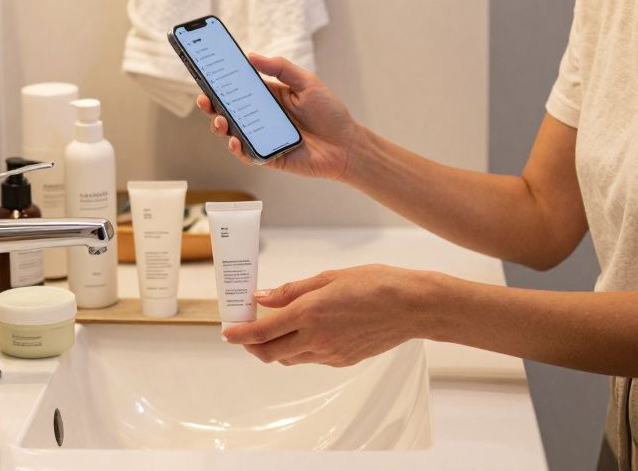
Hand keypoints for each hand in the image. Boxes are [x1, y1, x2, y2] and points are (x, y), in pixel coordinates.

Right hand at [196, 54, 363, 180]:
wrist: (346, 146)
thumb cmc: (330, 113)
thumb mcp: (307, 82)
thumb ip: (280, 68)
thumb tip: (251, 56)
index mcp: (268, 97)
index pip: (239, 88)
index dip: (221, 83)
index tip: (206, 74)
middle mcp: (262, 117)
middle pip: (229, 111)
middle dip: (212, 105)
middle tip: (204, 99)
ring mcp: (263, 137)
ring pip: (233, 132)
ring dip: (221, 126)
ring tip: (219, 121)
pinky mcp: (267, 157)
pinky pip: (246, 154)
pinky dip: (237, 148)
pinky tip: (235, 140)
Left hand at [221, 265, 436, 366]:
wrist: (411, 307)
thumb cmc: (375, 284)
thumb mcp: (329, 277)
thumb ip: (292, 290)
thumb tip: (262, 297)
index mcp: (308, 314)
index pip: (261, 331)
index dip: (239, 334)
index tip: (226, 332)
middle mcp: (315, 339)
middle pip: (270, 353)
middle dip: (252, 346)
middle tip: (246, 333)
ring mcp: (330, 354)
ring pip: (290, 358)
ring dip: (276, 348)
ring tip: (276, 329)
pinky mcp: (343, 361)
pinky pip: (312, 359)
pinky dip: (300, 349)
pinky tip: (307, 332)